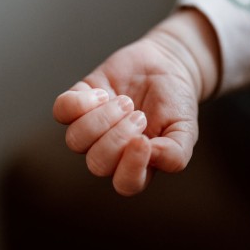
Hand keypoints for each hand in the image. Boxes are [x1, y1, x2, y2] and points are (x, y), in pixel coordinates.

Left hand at [52, 9, 220, 195]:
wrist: (167, 64)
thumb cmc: (176, 102)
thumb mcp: (187, 130)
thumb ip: (176, 154)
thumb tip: (151, 157)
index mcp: (138, 164)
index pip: (125, 184)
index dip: (130, 167)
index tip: (143, 140)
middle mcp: (111, 151)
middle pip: (97, 164)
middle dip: (118, 137)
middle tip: (139, 115)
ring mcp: (92, 128)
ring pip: (76, 140)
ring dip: (102, 119)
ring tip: (125, 102)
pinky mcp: (80, 101)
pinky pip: (62, 111)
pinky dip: (80, 103)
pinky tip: (103, 93)